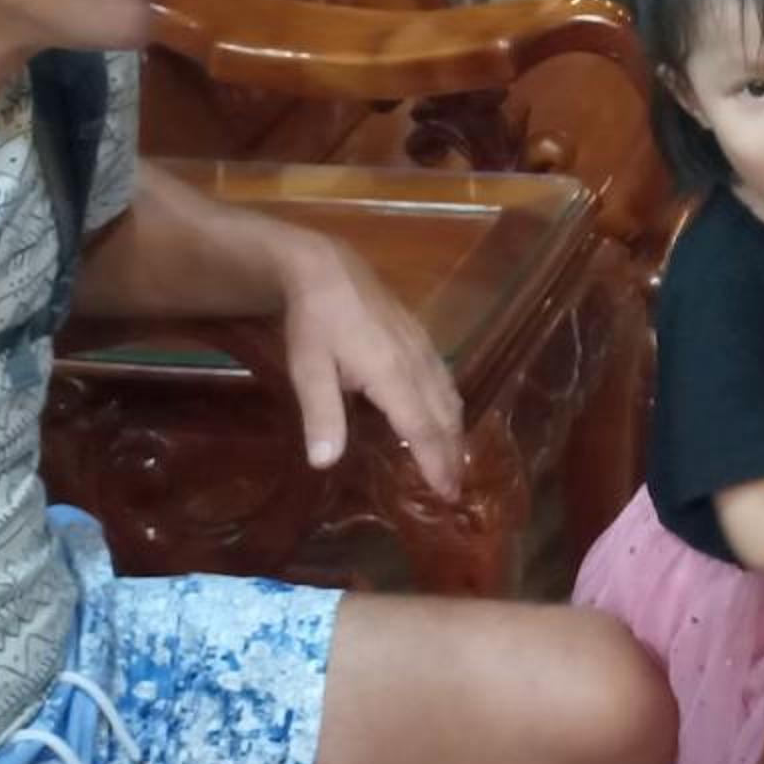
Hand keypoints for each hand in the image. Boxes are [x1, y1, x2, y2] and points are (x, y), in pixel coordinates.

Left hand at [278, 235, 464, 494]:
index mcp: (391, 374)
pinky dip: (450, 408)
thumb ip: (321, 415)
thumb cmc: (313, 322)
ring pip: (450, 397)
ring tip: (454, 462)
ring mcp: (424, 348)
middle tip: (455, 491)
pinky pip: (445, 380)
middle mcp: (417, 363)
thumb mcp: (307, 368)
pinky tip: (445, 417)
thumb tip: (325, 463)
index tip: (447, 495)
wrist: (326, 268)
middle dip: (451, 455)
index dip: (435, 463)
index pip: (421, 428)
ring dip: (455, 432)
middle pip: (443, 416)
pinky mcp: (422, 338)